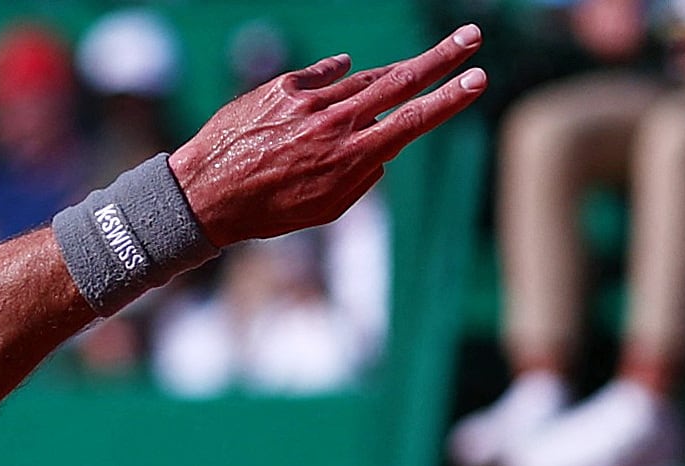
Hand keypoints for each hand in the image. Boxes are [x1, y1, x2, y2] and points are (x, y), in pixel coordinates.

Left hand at [168, 26, 487, 253]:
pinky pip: (322, 74)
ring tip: (414, 67)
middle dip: (442, 58)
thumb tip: (385, 149)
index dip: (450, 99)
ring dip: (391, 71)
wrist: (205, 195)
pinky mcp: (283, 87)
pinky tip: (345, 69)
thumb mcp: (323, 209)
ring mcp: (309, 101)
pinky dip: (336, 74)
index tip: (479, 78)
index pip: (413, 120)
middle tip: (472, 36)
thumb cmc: (267, 211)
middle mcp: (335, 123)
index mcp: (350, 157)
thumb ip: (362, 178)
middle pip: (400, 81)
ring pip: (363, 77)